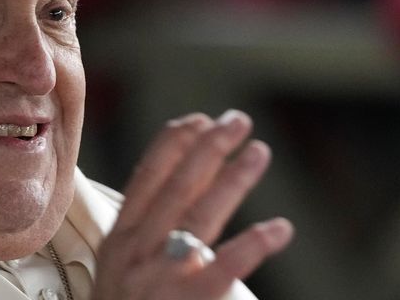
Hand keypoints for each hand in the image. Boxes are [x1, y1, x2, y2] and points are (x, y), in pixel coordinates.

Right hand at [92, 111, 292, 298]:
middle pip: (177, 188)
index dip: (174, 144)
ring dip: (234, 181)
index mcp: (119, 240)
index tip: (200, 119)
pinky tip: (279, 228)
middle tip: (239, 120)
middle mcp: (135, 253)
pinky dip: (252, 247)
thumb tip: (191, 183)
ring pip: (200, 218)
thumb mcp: (123, 269)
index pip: (146, 177)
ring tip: (260, 153)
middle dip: (209, 148)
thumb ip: (149, 231)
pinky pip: (221, 272)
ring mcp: (157, 281)